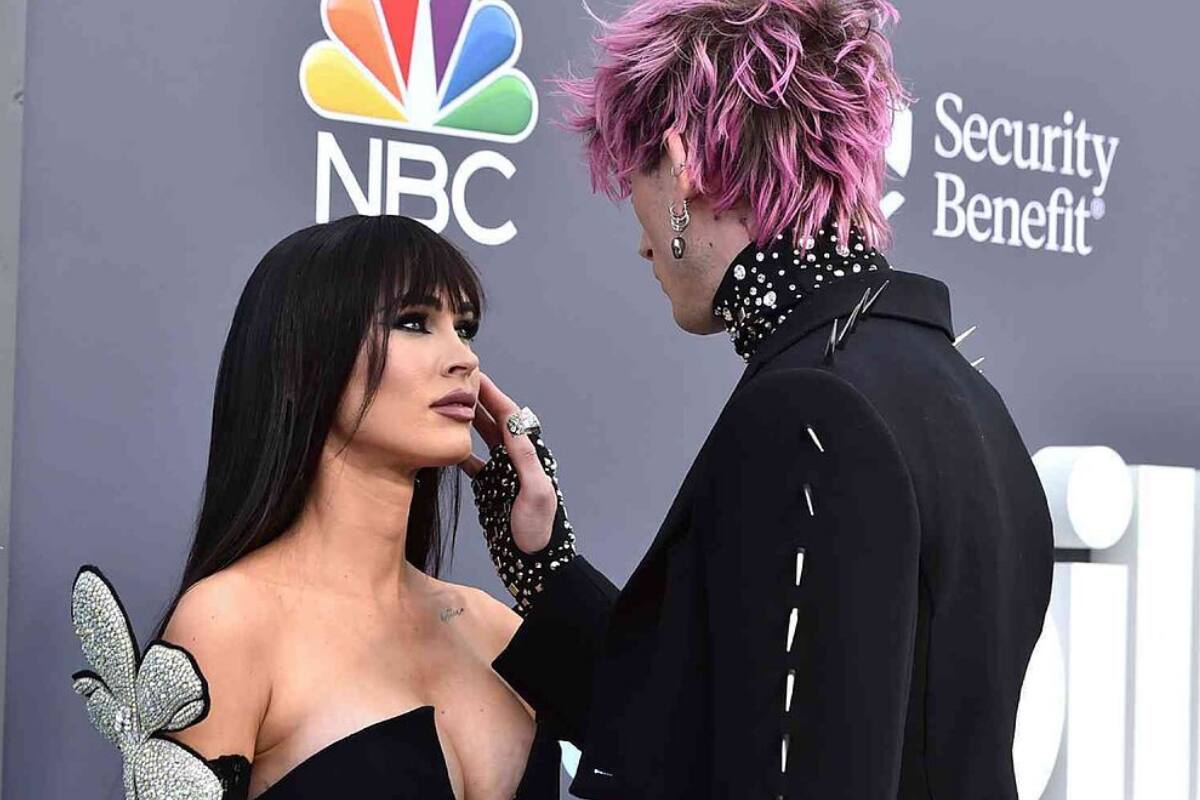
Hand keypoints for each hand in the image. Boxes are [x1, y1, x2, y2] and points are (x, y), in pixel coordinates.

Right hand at [461, 374, 577, 613]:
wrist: (535, 564)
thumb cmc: (541, 531)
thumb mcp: (537, 493)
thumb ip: (526, 458)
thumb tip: (514, 424)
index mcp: (530, 457)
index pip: (510, 418)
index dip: (494, 396)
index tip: (476, 378)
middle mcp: (516, 461)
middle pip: (495, 424)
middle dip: (478, 402)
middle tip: (457, 383)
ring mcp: (502, 475)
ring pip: (483, 440)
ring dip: (468, 423)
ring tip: (448, 405)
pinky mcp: (489, 491)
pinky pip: (473, 464)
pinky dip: (460, 452)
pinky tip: (446, 444)